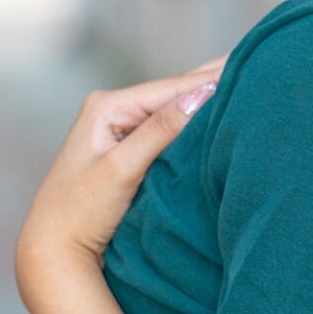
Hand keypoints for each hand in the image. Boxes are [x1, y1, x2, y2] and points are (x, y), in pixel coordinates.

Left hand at [15, 54, 229, 275]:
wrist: (52, 253)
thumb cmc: (79, 213)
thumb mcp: (121, 170)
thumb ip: (161, 131)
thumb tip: (202, 94)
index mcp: (107, 105)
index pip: (172, 88)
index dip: (212, 80)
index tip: (250, 67)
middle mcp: (114, 109)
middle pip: (175, 93)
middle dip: (215, 81)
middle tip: (260, 60)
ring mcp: (121, 127)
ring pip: (175, 109)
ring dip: (208, 101)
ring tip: (248, 78)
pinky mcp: (129, 147)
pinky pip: (170, 127)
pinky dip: (195, 121)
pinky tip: (220, 110)